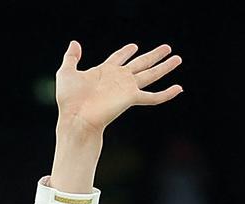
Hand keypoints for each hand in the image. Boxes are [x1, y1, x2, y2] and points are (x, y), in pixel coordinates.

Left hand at [56, 41, 181, 134]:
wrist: (76, 119)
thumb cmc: (69, 100)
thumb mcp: (66, 73)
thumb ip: (71, 58)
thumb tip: (74, 43)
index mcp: (104, 71)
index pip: (118, 58)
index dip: (125, 52)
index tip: (134, 46)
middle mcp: (118, 79)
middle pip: (141, 63)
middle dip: (154, 55)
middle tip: (167, 48)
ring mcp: (126, 88)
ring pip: (151, 75)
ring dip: (164, 67)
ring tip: (177, 58)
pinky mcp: (131, 98)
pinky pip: (153, 97)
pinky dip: (166, 94)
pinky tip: (178, 89)